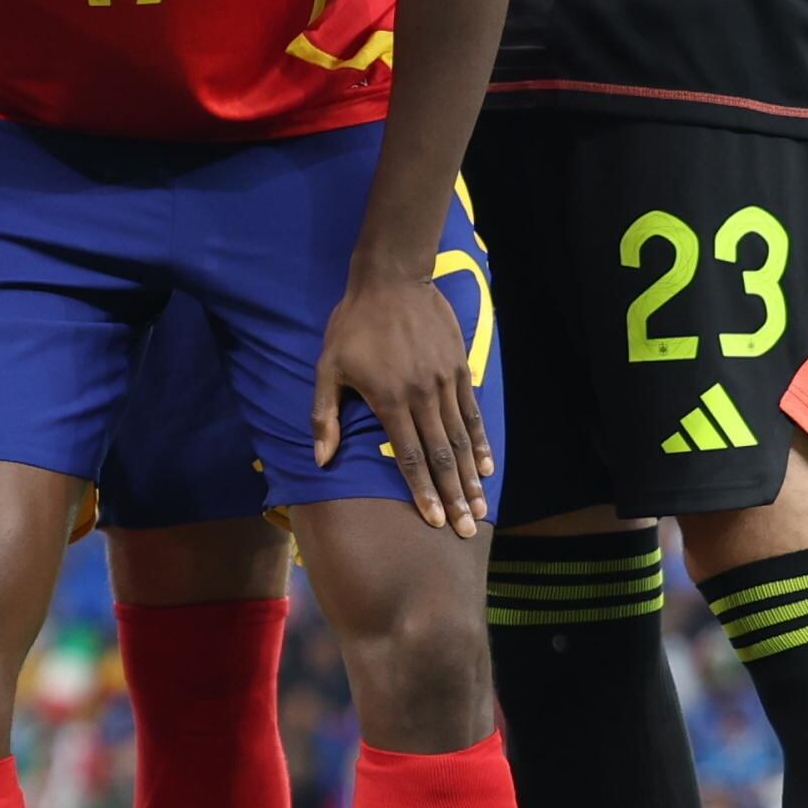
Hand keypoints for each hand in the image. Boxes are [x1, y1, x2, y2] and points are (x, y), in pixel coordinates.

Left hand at [314, 265, 491, 536]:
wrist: (392, 280)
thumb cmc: (353, 325)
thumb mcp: (328, 367)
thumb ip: (326, 415)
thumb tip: (321, 460)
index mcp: (388, 400)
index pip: (409, 457)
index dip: (422, 492)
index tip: (434, 521)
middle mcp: (422, 397)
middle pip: (441, 456)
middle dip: (453, 496)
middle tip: (466, 527)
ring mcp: (445, 383)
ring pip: (461, 439)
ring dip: (470, 476)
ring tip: (480, 507)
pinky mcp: (460, 370)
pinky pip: (472, 413)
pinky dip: (480, 441)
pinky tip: (486, 466)